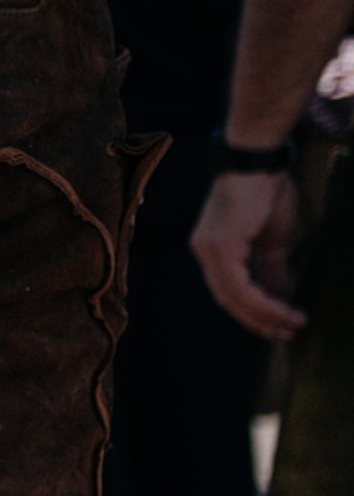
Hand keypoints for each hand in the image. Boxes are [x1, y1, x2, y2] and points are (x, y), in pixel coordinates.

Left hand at [191, 171, 305, 340]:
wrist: (258, 161)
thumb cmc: (266, 192)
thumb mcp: (272, 239)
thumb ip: (271, 268)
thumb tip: (280, 295)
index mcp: (212, 251)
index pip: (229, 291)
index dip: (253, 312)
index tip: (278, 326)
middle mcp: (204, 252)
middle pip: (228, 300)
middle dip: (258, 321)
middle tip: (286, 334)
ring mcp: (208, 250)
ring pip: (232, 297)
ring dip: (264, 316)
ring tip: (291, 325)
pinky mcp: (220, 247)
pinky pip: (238, 286)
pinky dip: (261, 302)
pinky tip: (282, 309)